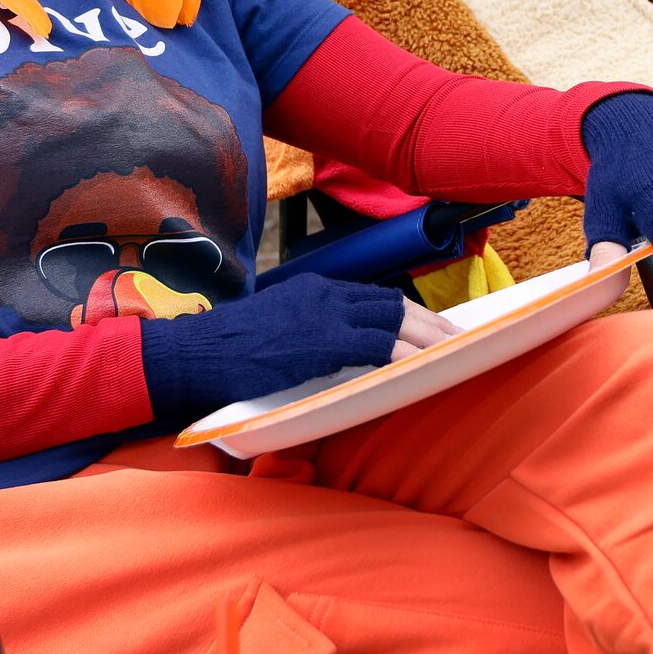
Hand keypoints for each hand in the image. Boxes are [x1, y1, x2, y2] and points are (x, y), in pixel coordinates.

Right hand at [139, 271, 448, 424]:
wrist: (196, 352)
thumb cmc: (227, 350)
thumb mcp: (274, 330)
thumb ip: (307, 333)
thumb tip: (331, 353)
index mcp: (313, 288)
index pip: (373, 297)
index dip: (407, 313)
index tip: (429, 328)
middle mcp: (325, 292)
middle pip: (392, 302)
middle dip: (429, 321)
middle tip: (456, 338)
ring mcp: (326, 313)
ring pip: (394, 317)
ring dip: (428, 336)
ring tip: (453, 351)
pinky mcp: (324, 339)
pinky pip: (380, 344)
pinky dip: (408, 353)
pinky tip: (425, 365)